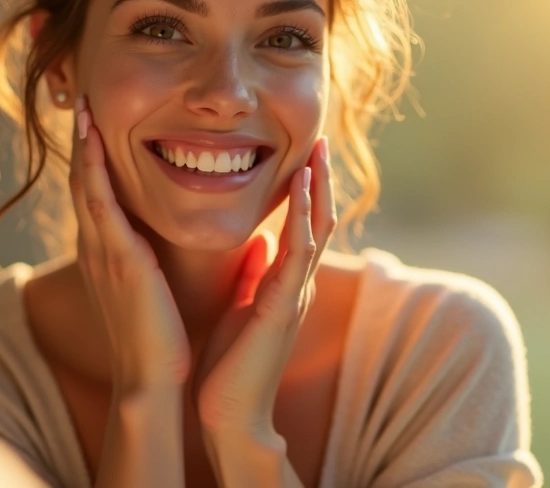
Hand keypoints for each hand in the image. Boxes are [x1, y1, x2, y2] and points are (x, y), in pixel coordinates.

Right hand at [69, 96, 189, 393]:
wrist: (149, 381)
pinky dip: (92, 167)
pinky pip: (99, 202)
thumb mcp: (153, 290)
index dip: (91, 156)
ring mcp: (102, 252)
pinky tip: (93, 138)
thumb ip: (157, 260)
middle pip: (80, 180)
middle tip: (80, 96)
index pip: (95, 193)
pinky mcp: (117, 259)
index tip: (95, 120)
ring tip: (82, 103)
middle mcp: (96, 248)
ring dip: (82, 142)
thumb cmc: (159, 342)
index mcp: (107, 254)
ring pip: (84, 183)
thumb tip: (178, 233)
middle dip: (80, 140)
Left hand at [194, 137, 334, 439]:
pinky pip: (299, 250)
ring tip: (317, 148)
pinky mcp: (284, 304)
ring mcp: (295, 293)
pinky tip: (302, 184)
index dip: (305, 188)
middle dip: (320, 178)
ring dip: (318, 186)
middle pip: (317, 219)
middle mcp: (297, 283)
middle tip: (319, 136)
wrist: (229, 413)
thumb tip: (259, 241)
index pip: (302, 225)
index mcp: (284, 282)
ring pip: (316, 228)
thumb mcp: (242, 306)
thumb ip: (254, 274)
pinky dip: (302, 214)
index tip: (302, 151)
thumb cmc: (230, 364)